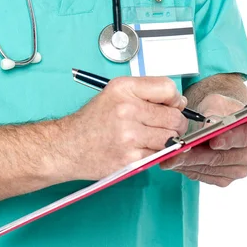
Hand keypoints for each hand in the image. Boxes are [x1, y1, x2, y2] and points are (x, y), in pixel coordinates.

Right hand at [60, 77, 188, 180]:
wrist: (67, 146)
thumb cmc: (92, 121)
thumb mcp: (115, 94)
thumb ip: (146, 92)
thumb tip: (179, 102)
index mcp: (124, 89)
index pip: (168, 89)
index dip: (175, 99)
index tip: (172, 106)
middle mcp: (126, 109)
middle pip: (174, 117)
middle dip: (176, 124)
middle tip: (165, 127)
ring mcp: (129, 135)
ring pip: (171, 138)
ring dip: (167, 141)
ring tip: (151, 139)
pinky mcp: (131, 158)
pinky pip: (160, 155)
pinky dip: (156, 154)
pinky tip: (142, 149)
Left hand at [159, 94, 246, 186]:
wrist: (217, 121)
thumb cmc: (219, 109)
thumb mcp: (217, 102)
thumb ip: (214, 111)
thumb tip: (209, 123)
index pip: (246, 137)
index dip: (229, 140)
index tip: (213, 141)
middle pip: (224, 157)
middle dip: (198, 155)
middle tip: (178, 151)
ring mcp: (240, 169)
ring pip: (211, 169)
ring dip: (188, 164)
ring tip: (169, 157)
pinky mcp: (225, 179)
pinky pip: (204, 176)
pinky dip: (188, 169)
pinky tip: (175, 162)